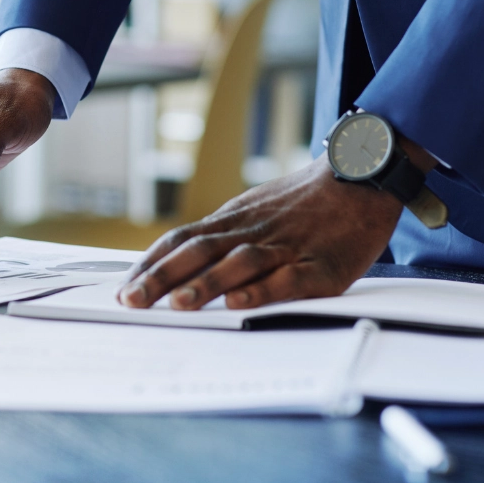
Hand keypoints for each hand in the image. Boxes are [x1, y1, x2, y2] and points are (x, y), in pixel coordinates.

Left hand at [117, 157, 404, 310]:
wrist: (359, 177)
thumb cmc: (303, 201)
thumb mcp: (252, 208)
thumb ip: (220, 235)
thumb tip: (177, 257)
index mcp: (233, 221)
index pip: (181, 240)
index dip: (151, 263)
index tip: (124, 286)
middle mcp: (251, 232)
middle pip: (199, 251)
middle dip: (161, 278)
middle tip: (131, 300)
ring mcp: (284, 247)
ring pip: (237, 263)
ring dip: (205, 284)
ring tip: (177, 305)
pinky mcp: (319, 265)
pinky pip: (286, 278)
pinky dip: (261, 290)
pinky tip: (239, 303)